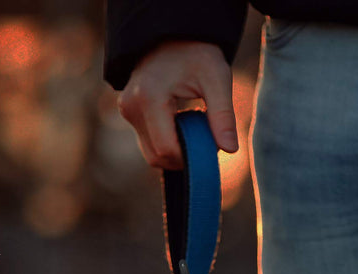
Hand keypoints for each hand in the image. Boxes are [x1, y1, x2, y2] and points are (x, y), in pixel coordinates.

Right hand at [118, 41, 237, 169]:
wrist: (171, 33)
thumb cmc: (196, 53)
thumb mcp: (217, 79)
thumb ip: (223, 115)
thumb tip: (231, 150)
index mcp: (150, 97)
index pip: (166, 149)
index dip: (190, 156)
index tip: (210, 145)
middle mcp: (132, 107)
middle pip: (156, 157)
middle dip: (183, 156)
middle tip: (203, 138)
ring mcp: (127, 110)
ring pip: (151, 154)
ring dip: (174, 151)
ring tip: (192, 128)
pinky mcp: (128, 112)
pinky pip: (147, 142)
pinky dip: (166, 142)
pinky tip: (180, 124)